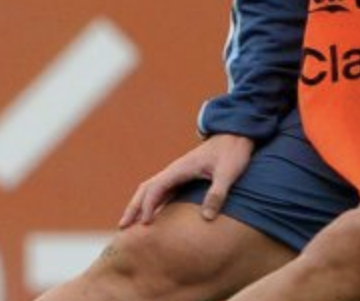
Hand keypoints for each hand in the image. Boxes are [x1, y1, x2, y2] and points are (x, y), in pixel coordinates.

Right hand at [118, 133, 255, 228]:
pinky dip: (153, 203)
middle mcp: (175, 170)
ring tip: (131, 225)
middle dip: (134, 207)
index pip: (156, 188)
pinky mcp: (184, 177)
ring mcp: (178, 173)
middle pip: (146, 189)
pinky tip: (152, 216)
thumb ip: (218, 193)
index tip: (145, 224)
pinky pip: (162, 191)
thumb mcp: (228, 172)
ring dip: (140, 205)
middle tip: (122, 227)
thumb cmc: (233, 152)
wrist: (237, 134)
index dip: (148, 206)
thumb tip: (206, 218)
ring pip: (152, 190)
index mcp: (180, 168)